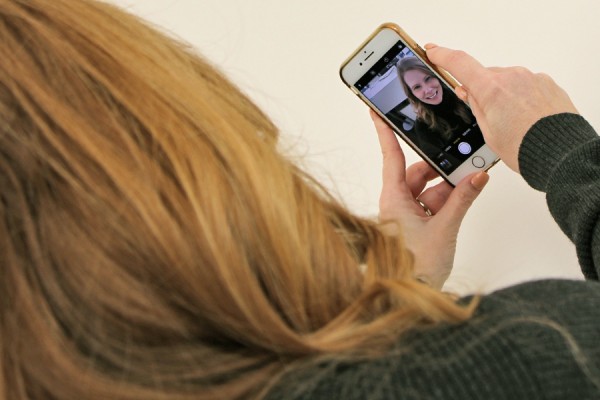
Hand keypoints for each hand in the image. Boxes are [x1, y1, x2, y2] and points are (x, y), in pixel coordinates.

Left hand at [372, 111, 487, 289]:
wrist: (411, 297)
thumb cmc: (416, 267)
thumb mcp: (445, 228)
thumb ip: (463, 200)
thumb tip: (478, 176)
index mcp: (393, 199)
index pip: (391, 157)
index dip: (385, 132)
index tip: (377, 110)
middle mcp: (397, 204)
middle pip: (418, 173)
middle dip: (441, 170)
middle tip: (464, 162)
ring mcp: (406, 215)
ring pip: (428, 190)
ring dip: (449, 189)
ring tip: (469, 185)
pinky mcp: (416, 226)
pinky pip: (432, 204)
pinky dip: (448, 202)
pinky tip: (464, 198)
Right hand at [425, 44, 578, 171]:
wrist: (561, 153)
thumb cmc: (526, 148)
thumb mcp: (488, 133)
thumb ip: (475, 107)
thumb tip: (466, 91)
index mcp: (491, 89)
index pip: (459, 63)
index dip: (442, 55)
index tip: (432, 52)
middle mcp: (511, 76)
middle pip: (484, 76)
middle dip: (480, 91)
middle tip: (485, 116)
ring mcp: (531, 77)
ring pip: (505, 81)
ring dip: (502, 96)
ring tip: (511, 123)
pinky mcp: (546, 82)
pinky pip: (524, 84)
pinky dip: (520, 97)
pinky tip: (524, 118)